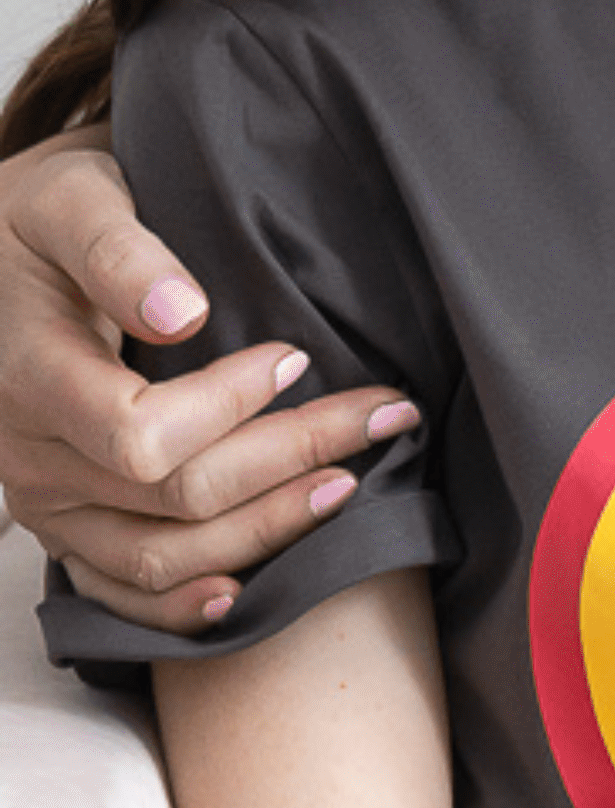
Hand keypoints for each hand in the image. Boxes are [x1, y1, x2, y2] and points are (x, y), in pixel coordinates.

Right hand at [0, 131, 415, 628]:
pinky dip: (182, 606)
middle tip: (384, 414)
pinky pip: (118, 593)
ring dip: (265, 529)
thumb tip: (184, 311)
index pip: (142, 431)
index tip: (298, 358)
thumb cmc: (48, 217)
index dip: (232, 406)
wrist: (5, 255)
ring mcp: (44, 504)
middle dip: (292, 455)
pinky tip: (244, 591)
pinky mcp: (64, 528)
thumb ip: (119, 252)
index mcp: (29, 378)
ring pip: (160, 558)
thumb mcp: (73, 201)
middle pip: (175, 496)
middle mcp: (30, 457)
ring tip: (347, 485)